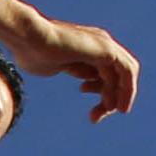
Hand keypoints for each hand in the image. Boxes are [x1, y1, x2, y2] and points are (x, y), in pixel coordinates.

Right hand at [11, 15, 140, 120]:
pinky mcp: (106, 49)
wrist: (28, 38)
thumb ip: (61, 66)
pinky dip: (126, 90)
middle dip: (110, 98)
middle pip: (117, 75)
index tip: (92, 114)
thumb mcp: (51, 65)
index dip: (102, 96)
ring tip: (108, 113)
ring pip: (124, 74)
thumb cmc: (30, 51)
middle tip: (96, 117)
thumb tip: (57, 66)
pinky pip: (126, 71)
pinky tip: (114, 106)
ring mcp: (103, 45)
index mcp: (86, 48)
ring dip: (120, 97)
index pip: (105, 74)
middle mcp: (98, 44)